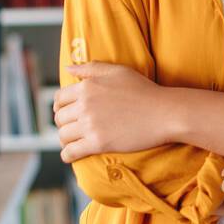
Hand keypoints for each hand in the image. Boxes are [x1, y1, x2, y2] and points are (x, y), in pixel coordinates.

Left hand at [54, 62, 171, 162]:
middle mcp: (85, 104)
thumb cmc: (144, 90)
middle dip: (63, 124)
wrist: (163, 113)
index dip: (60, 107)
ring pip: (63, 136)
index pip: (59, 99)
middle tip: (72, 128)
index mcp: (87, 86)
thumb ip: (91, 68)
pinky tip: (72, 155)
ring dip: (65, 140)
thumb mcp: (118, 71)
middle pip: (59, 118)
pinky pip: (71, 152)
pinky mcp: (97, 143)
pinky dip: (68, 155)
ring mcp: (90, 124)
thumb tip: (68, 68)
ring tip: (73, 141)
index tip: (66, 113)